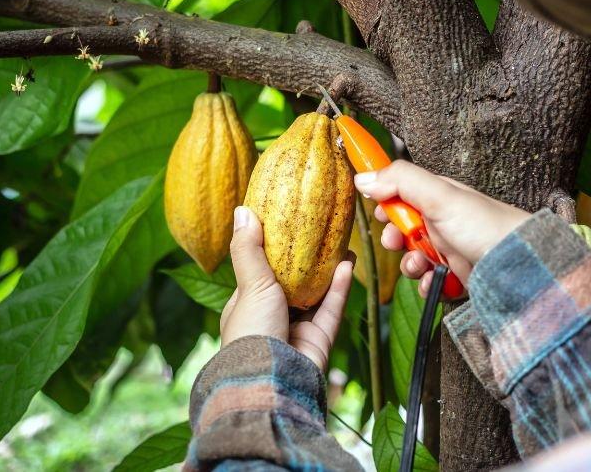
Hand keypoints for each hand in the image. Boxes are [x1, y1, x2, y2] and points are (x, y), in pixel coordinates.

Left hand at [219, 206, 352, 370]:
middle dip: (307, 262)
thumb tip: (242, 212)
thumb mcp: (248, 284)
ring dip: (329, 272)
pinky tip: (348, 264)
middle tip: (321, 234)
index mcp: (247, 308)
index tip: (287, 229)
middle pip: (293, 285)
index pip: (260, 275)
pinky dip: (339, 288)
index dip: (273, 253)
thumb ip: (248, 249)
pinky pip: (331, 310)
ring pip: (316, 296)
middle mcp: (271, 319)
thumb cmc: (251, 331)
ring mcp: (296, 331)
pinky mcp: (319, 341)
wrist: (270, 379)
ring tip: (342, 245)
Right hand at [353, 160, 530, 296]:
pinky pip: (430, 282)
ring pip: (413, 258)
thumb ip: (401, 181)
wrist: (520, 266)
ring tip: (420, 264)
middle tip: (397, 241)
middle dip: (395, 238)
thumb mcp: (440, 195)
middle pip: (403, 229)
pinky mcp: (456, 276)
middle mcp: (443, 222)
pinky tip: (436, 282)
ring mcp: (449, 250)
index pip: (401, 194)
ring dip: (410, 264)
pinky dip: (428, 284)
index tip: (380, 213)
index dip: (386, 204)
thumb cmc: (486, 225)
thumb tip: (363, 177)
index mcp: (438, 197)